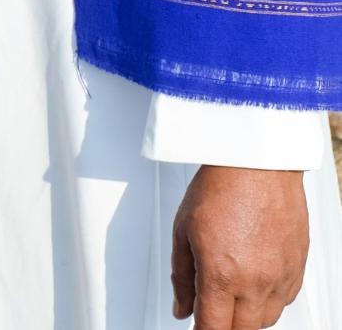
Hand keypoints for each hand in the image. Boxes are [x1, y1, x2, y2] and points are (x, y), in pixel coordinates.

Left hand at [171, 165, 308, 328]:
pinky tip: (252, 282)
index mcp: (222, 274)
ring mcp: (280, 278)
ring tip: (229, 292)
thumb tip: (182, 309)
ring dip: (245, 317)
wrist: (258, 164)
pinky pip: (283, 303)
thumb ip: (181, 276)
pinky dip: (266, 301)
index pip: (213, 328)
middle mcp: (255, 282)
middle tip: (209, 309)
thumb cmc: (220, 187)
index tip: (195, 328)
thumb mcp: (183, 229)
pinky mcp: (297, 270)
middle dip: (222, 326)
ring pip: (264, 321)